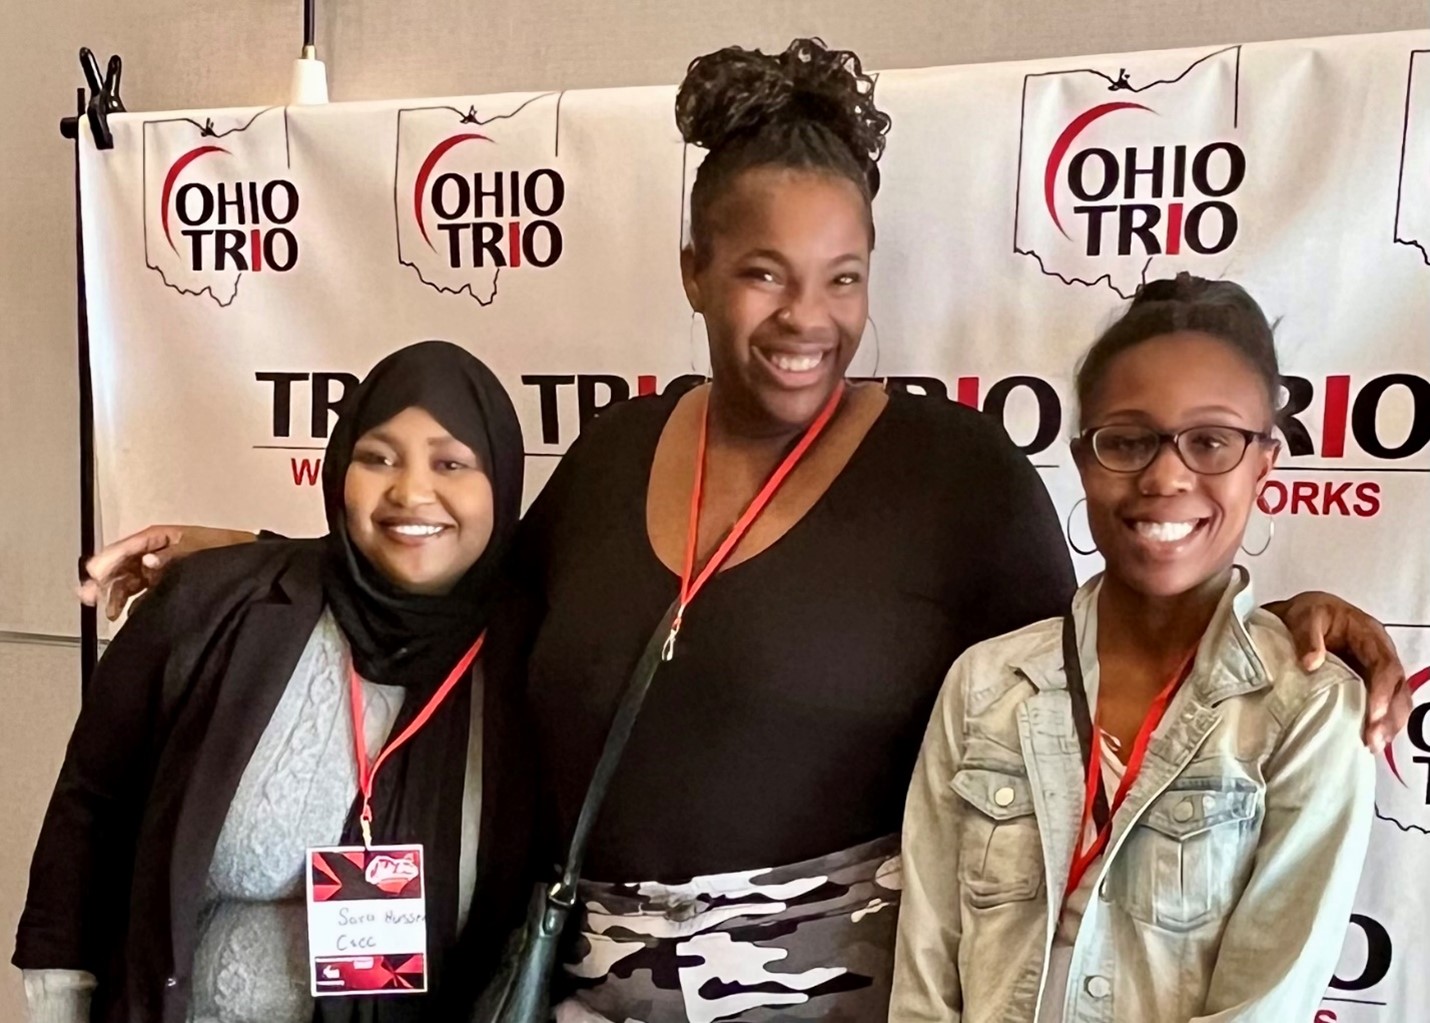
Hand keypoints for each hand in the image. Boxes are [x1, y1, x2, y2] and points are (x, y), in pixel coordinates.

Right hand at [78, 525, 256, 620]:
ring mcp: (158, 570)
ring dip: (115, 595)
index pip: (127, 547)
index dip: (109, 558)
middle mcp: (155, 553)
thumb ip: (172, 555)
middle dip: (105, 580)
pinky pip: (141, 594)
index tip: (94, 571)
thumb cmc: (224, 548)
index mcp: (159, 537)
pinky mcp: (165, 585)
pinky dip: (132, 604)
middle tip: (90, 595)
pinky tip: (126, 613)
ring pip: (128, 582)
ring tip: (109, 611)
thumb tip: (149, 562)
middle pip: (122, 566)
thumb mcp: (197, 548)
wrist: (246, 563)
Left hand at [1267, 591, 1410, 752]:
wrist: (1298, 617)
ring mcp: (1374, 672)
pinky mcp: (1365, 686)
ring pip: (1395, 701)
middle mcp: (1379, 656)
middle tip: (1374, 738)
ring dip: (1387, 725)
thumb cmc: (1307, 614)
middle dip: (1389, 716)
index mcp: (1370, 636)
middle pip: (1398, 688)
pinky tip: (1368, 742)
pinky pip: (1380, 706)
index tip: (1374, 712)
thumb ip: (1308, 636)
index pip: (1385, 665)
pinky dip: (1377, 724)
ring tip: (1373, 745)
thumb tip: (1311, 662)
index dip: (1382, 690)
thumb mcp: (1306, 615)